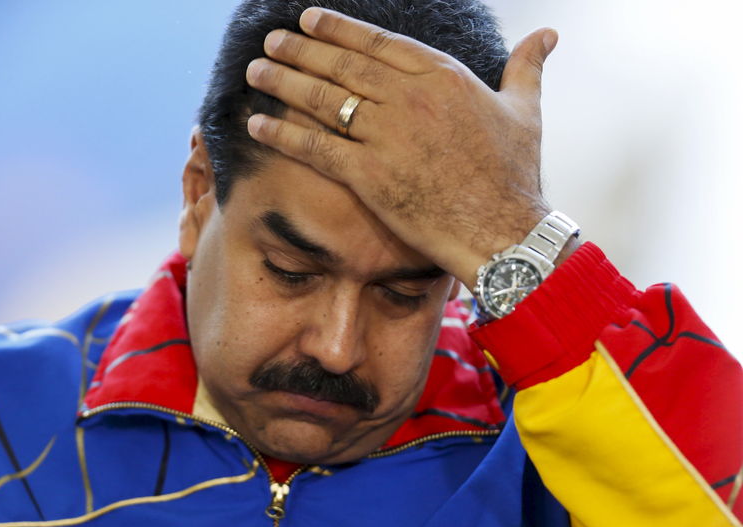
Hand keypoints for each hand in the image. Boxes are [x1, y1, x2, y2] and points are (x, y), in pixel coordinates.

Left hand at [245, 7, 557, 287]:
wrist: (505, 229)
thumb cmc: (515, 174)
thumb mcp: (525, 110)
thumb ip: (526, 67)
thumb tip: (547, 35)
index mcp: (442, 76)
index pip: (377, 42)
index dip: (338, 29)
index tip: (308, 20)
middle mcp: (408, 98)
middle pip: (342, 64)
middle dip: (300, 49)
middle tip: (271, 41)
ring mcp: (386, 135)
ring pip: (323, 99)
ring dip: (283, 82)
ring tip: (256, 70)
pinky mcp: (369, 175)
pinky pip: (315, 147)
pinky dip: (282, 134)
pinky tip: (255, 124)